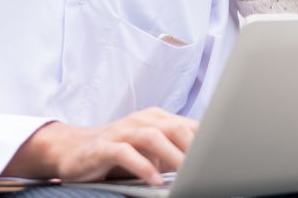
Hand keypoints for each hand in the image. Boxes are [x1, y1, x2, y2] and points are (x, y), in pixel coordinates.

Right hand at [3, 107, 197, 185]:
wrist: (73, 149)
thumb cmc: (118, 150)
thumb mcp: (149, 149)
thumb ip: (172, 150)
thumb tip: (202, 163)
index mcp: (156, 118)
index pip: (188, 125)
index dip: (207, 139)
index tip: (224, 155)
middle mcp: (141, 119)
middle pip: (174, 128)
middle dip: (193, 147)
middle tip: (207, 167)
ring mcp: (122, 131)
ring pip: (152, 137)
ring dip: (171, 155)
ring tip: (185, 173)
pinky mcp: (104, 146)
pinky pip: (125, 153)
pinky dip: (142, 166)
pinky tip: (154, 179)